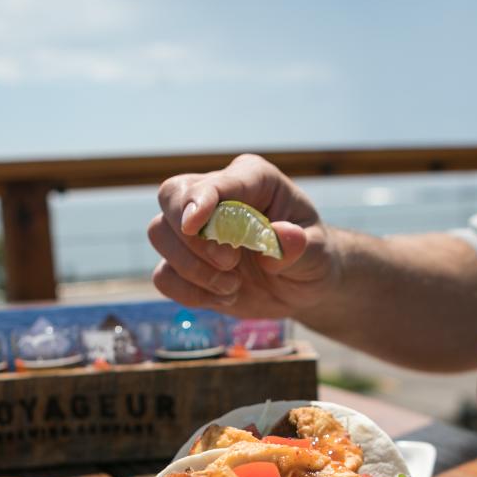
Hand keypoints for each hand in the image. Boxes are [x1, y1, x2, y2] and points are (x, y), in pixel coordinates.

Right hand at [150, 154, 337, 317]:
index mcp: (251, 179)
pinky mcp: (183, 262)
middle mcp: (216, 195)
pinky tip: (223, 297)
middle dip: (192, 238)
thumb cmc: (312, 257)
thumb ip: (300, 246)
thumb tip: (284, 237)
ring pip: (159, 233)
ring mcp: (194, 228)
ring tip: (234, 286)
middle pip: (171, 197)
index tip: (195, 224)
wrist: (302, 285)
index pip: (213, 182)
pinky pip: (162, 275)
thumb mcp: (317, 253)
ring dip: (193, 270)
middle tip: (230, 264)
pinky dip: (189, 293)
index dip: (199, 201)